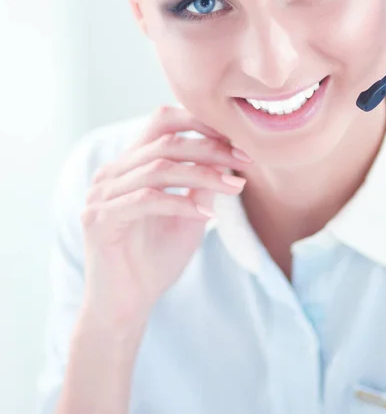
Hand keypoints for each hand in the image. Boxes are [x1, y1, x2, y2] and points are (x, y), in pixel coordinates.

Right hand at [79, 105, 251, 326]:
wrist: (129, 305)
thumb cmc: (157, 258)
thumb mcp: (190, 214)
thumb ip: (202, 183)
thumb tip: (228, 152)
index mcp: (131, 164)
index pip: (162, 121)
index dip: (199, 121)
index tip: (237, 139)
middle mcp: (112, 172)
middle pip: (166, 142)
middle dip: (212, 148)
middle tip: (246, 161)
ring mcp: (101, 194)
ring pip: (160, 169)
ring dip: (204, 175)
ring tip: (236, 187)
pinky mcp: (98, 219)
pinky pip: (146, 200)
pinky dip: (181, 205)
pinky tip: (207, 217)